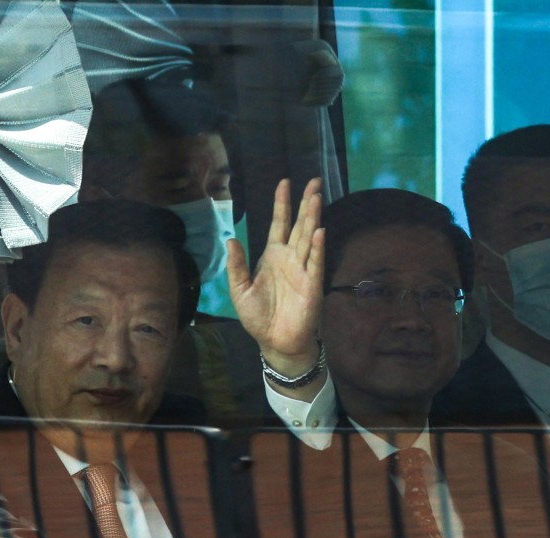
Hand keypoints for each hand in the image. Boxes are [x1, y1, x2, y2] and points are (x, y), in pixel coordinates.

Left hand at [228, 178, 323, 376]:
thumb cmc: (258, 317)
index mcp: (272, 256)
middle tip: (314, 182)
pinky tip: (318, 231)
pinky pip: (315, 262)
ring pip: (308, 238)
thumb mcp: (239, 290)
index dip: (281, 204)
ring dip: (313, 218)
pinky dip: (316, 247)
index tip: (284, 183)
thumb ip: (236, 266)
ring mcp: (302, 269)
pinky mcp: (312, 284)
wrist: (275, 342)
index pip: (278, 224)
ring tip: (316, 197)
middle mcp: (289, 258)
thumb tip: (231, 239)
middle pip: (299, 225)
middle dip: (305, 204)